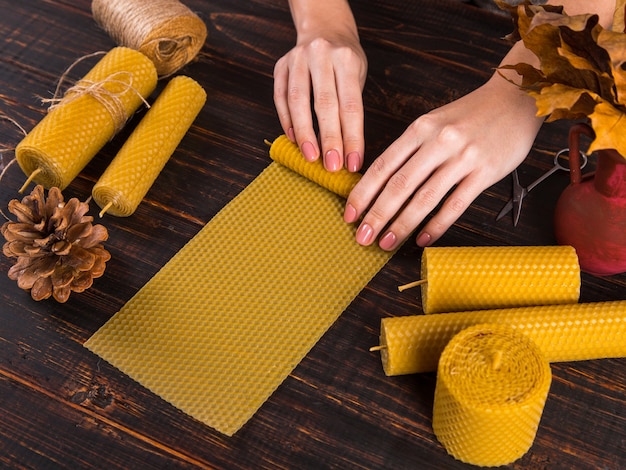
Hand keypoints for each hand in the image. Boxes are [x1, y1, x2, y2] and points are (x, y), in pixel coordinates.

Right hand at [273, 31, 366, 171]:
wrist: (324, 29)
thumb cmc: (344, 61)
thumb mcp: (357, 76)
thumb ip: (349, 109)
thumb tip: (346, 152)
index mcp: (346, 59)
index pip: (351, 105)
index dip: (352, 137)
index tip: (353, 163)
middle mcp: (321, 55)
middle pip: (325, 103)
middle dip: (329, 138)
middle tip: (331, 165)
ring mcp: (297, 58)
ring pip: (298, 100)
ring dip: (304, 133)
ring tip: (310, 156)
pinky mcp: (280, 65)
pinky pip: (281, 97)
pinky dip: (287, 120)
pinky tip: (293, 139)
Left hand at [344, 73, 543, 249]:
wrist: (516, 99)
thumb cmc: (469, 115)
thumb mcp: (433, 122)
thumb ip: (410, 149)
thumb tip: (381, 183)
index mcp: (419, 129)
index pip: (383, 166)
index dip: (363, 193)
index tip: (349, 214)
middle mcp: (438, 142)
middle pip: (399, 185)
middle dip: (377, 215)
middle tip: (361, 237)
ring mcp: (462, 158)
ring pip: (425, 198)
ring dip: (402, 224)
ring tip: (386, 243)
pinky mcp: (485, 172)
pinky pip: (455, 204)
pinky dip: (436, 225)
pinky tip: (422, 239)